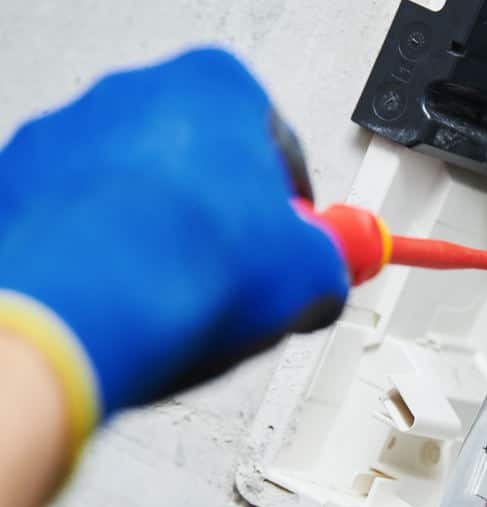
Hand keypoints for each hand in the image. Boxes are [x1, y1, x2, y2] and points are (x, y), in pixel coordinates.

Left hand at [0, 48, 348, 447]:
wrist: (82, 310)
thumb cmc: (183, 268)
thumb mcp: (310, 275)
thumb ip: (327, 263)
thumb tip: (323, 278)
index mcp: (215, 88)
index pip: (278, 146)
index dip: (296, 207)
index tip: (300, 242)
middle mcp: (137, 95)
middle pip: (206, 163)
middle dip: (228, 219)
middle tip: (245, 274)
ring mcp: (72, 137)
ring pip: (143, 193)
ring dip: (167, 238)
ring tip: (184, 298)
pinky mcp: (24, 187)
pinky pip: (86, 222)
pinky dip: (110, 256)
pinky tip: (133, 300)